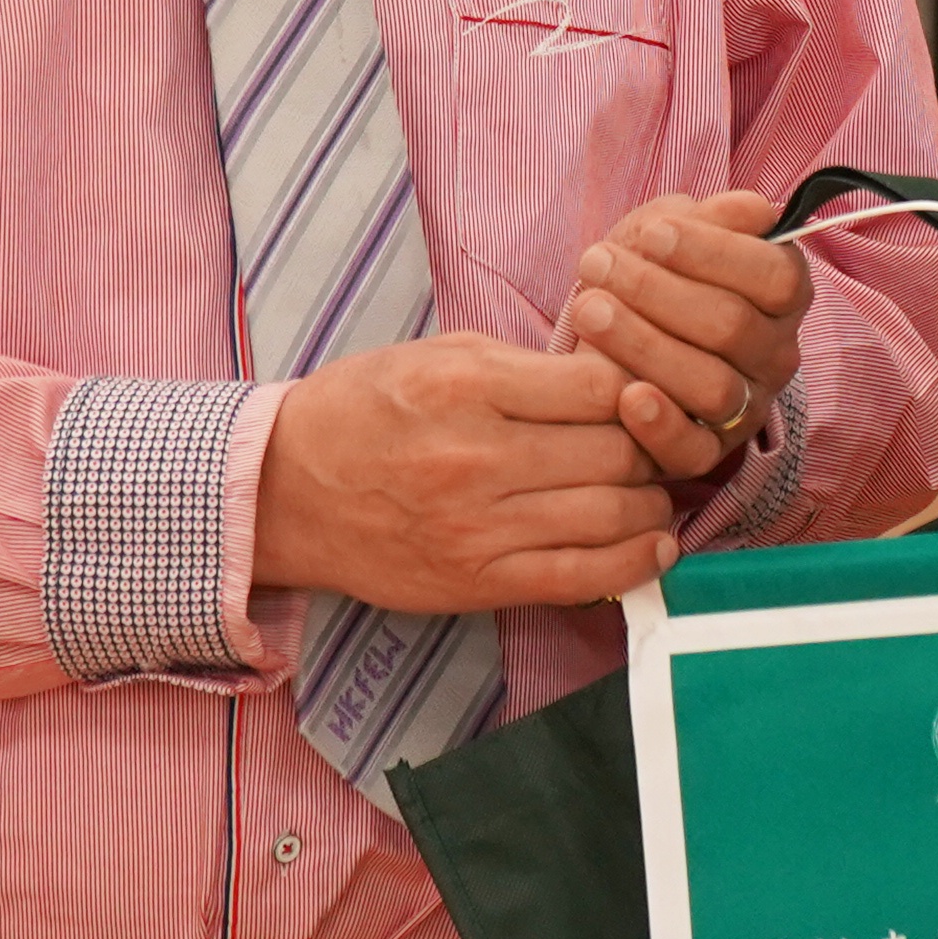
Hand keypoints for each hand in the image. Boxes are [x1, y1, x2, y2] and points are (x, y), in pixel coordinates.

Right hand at [255, 335, 677, 614]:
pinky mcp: (478, 582)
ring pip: (613, 514)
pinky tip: (653, 546)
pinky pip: (582, 577)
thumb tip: (613, 380)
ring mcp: (478, 527)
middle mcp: (477, 457)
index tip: (634, 396)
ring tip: (649, 493)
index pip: (600, 387)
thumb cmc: (364, 412)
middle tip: (648, 448)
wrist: (284, 491)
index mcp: (467, 387)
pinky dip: (633, 564)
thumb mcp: (437, 356)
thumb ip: (525, 366)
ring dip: (651, 504)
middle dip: (649, 447)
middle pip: (617, 452)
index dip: (635, 390)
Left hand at [568, 189, 809, 481]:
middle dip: (658, 292)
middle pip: (733, 327)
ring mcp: (744, 408)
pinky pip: (693, 450)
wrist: (613, 327)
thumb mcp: (677, 230)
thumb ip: (715, 217)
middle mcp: (775, 355)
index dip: (713, 253)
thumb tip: (756, 213)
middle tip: (599, 265)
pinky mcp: (703, 453)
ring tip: (589, 310)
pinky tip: (626, 395)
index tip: (652, 234)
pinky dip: (661, 425)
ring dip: (644, 344)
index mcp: (783, 296)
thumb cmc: (653, 270)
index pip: (774, 276)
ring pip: (712, 385)